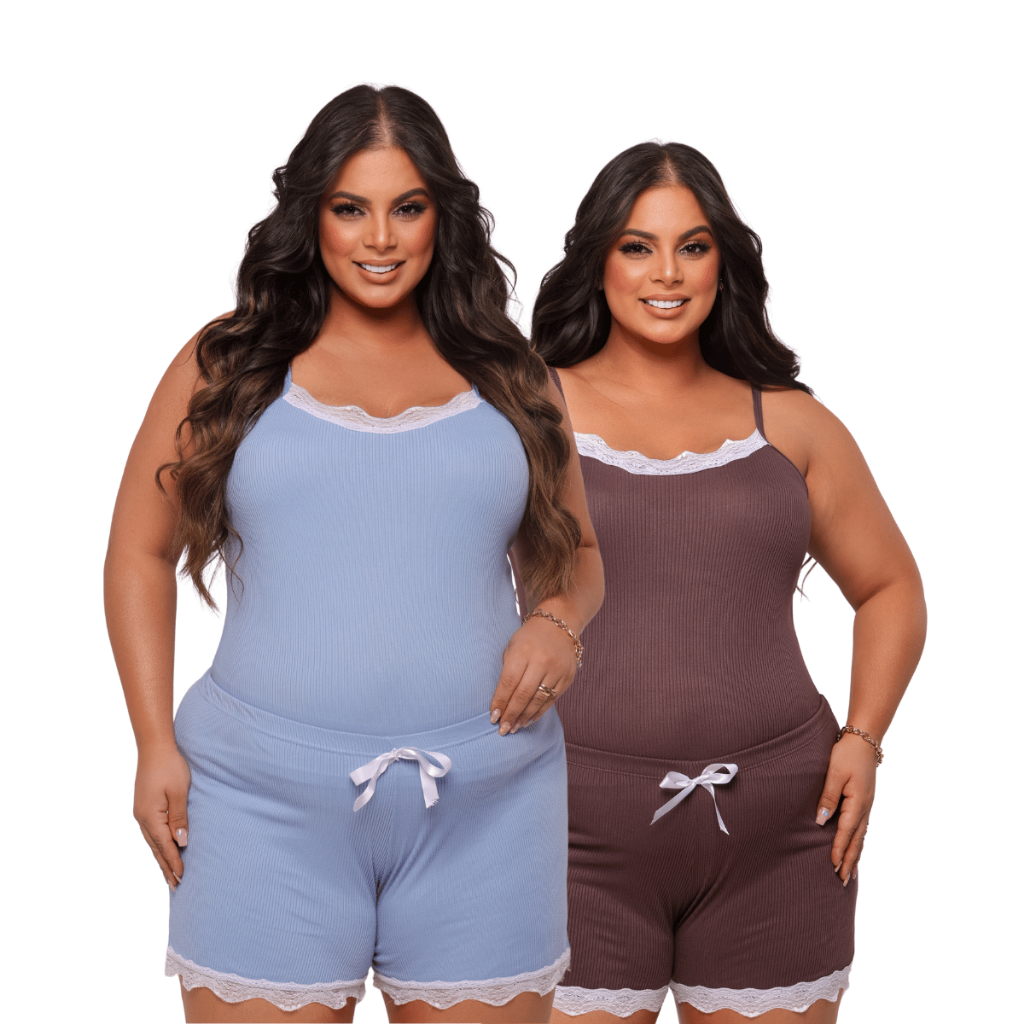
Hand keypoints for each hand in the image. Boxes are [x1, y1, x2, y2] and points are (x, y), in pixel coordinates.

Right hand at [134, 742, 190, 889]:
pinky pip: (150, 832)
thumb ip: (179, 818)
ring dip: (161, 858)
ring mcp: (140, 813)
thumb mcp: (179, 792)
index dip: (174, 862)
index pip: (164, 846)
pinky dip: (157, 845)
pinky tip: (162, 849)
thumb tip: (181, 843)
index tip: (182, 878)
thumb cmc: (170, 767)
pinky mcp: (143, 807)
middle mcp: (142, 818)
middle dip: (166, 867)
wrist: (154, 748)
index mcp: (150, 817)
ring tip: (169, 874)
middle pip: (155, 848)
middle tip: (175, 885)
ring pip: (151, 842)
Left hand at [490, 616, 578, 734]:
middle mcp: (541, 661)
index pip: (508, 683)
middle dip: (511, 714)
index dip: (500, 702)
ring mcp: (556, 669)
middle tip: (503, 729)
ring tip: (515, 727)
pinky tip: (528, 719)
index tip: (493, 717)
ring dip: (524, 717)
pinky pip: (551, 700)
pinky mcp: (567, 677)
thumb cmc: (528, 638)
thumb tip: (500, 703)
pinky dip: (539, 712)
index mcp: (522, 652)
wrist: (558, 625)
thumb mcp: (512, 648)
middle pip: (523, 694)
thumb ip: (507, 673)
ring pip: (538, 700)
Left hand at [815, 733, 876, 885]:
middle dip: (850, 861)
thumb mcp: (834, 773)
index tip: (833, 866)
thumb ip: (828, 797)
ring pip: (861, 836)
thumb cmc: (846, 754)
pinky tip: (854, 848)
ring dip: (855, 854)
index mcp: (858, 803)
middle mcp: (865, 808)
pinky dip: (857, 842)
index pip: (846, 832)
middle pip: (857, 840)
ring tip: (850, 873)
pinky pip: (861, 827)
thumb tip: (821, 821)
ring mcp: (866, 806)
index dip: (839, 850)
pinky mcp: (864, 802)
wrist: (864, 740)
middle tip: (844, 881)